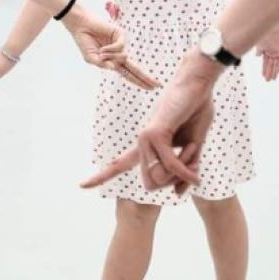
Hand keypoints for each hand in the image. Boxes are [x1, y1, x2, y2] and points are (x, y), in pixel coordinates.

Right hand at [60, 4, 156, 88]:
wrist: (81, 26)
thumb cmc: (85, 42)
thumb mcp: (91, 58)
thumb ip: (102, 65)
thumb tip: (114, 68)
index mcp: (113, 62)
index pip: (128, 74)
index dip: (138, 81)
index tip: (150, 88)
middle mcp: (119, 54)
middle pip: (135, 68)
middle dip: (145, 77)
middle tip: (157, 85)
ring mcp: (120, 45)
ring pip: (124, 57)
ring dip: (111, 57)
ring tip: (100, 51)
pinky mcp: (120, 35)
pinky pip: (121, 47)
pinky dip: (111, 49)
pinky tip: (103, 47)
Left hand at [81, 48, 218, 192]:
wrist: (197, 85)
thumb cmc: (195, 112)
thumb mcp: (192, 148)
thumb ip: (184, 171)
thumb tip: (177, 194)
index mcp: (147, 146)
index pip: (118, 164)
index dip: (101, 175)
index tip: (81, 185)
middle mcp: (142, 142)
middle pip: (151, 183)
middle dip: (173, 181)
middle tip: (190, 167)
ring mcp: (146, 137)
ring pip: (161, 175)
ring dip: (183, 171)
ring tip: (193, 147)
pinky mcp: (155, 133)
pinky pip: (170, 164)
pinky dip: (185, 170)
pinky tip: (195, 170)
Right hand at [255, 26, 278, 80]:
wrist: (269, 30)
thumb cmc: (263, 35)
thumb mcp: (259, 45)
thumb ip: (259, 51)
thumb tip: (257, 56)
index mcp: (266, 50)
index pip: (265, 62)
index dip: (264, 69)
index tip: (263, 75)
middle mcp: (272, 51)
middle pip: (270, 64)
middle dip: (269, 72)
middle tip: (267, 80)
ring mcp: (278, 51)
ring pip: (275, 64)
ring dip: (273, 71)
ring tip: (272, 79)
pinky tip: (277, 72)